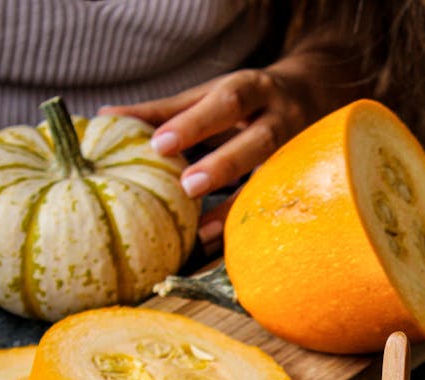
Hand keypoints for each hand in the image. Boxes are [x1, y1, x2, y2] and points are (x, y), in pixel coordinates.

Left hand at [100, 66, 317, 250]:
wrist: (317, 94)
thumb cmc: (247, 101)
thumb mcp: (211, 96)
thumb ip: (165, 111)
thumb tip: (107, 116)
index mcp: (254, 89)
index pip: (225, 102)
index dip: (193, 123)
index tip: (159, 144)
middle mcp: (281, 120)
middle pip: (258, 141)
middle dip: (224, 164)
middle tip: (188, 187)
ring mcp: (299, 155)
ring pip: (274, 180)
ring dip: (238, 207)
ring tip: (204, 233)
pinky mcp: (301, 183)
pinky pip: (277, 207)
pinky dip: (248, 226)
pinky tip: (221, 245)